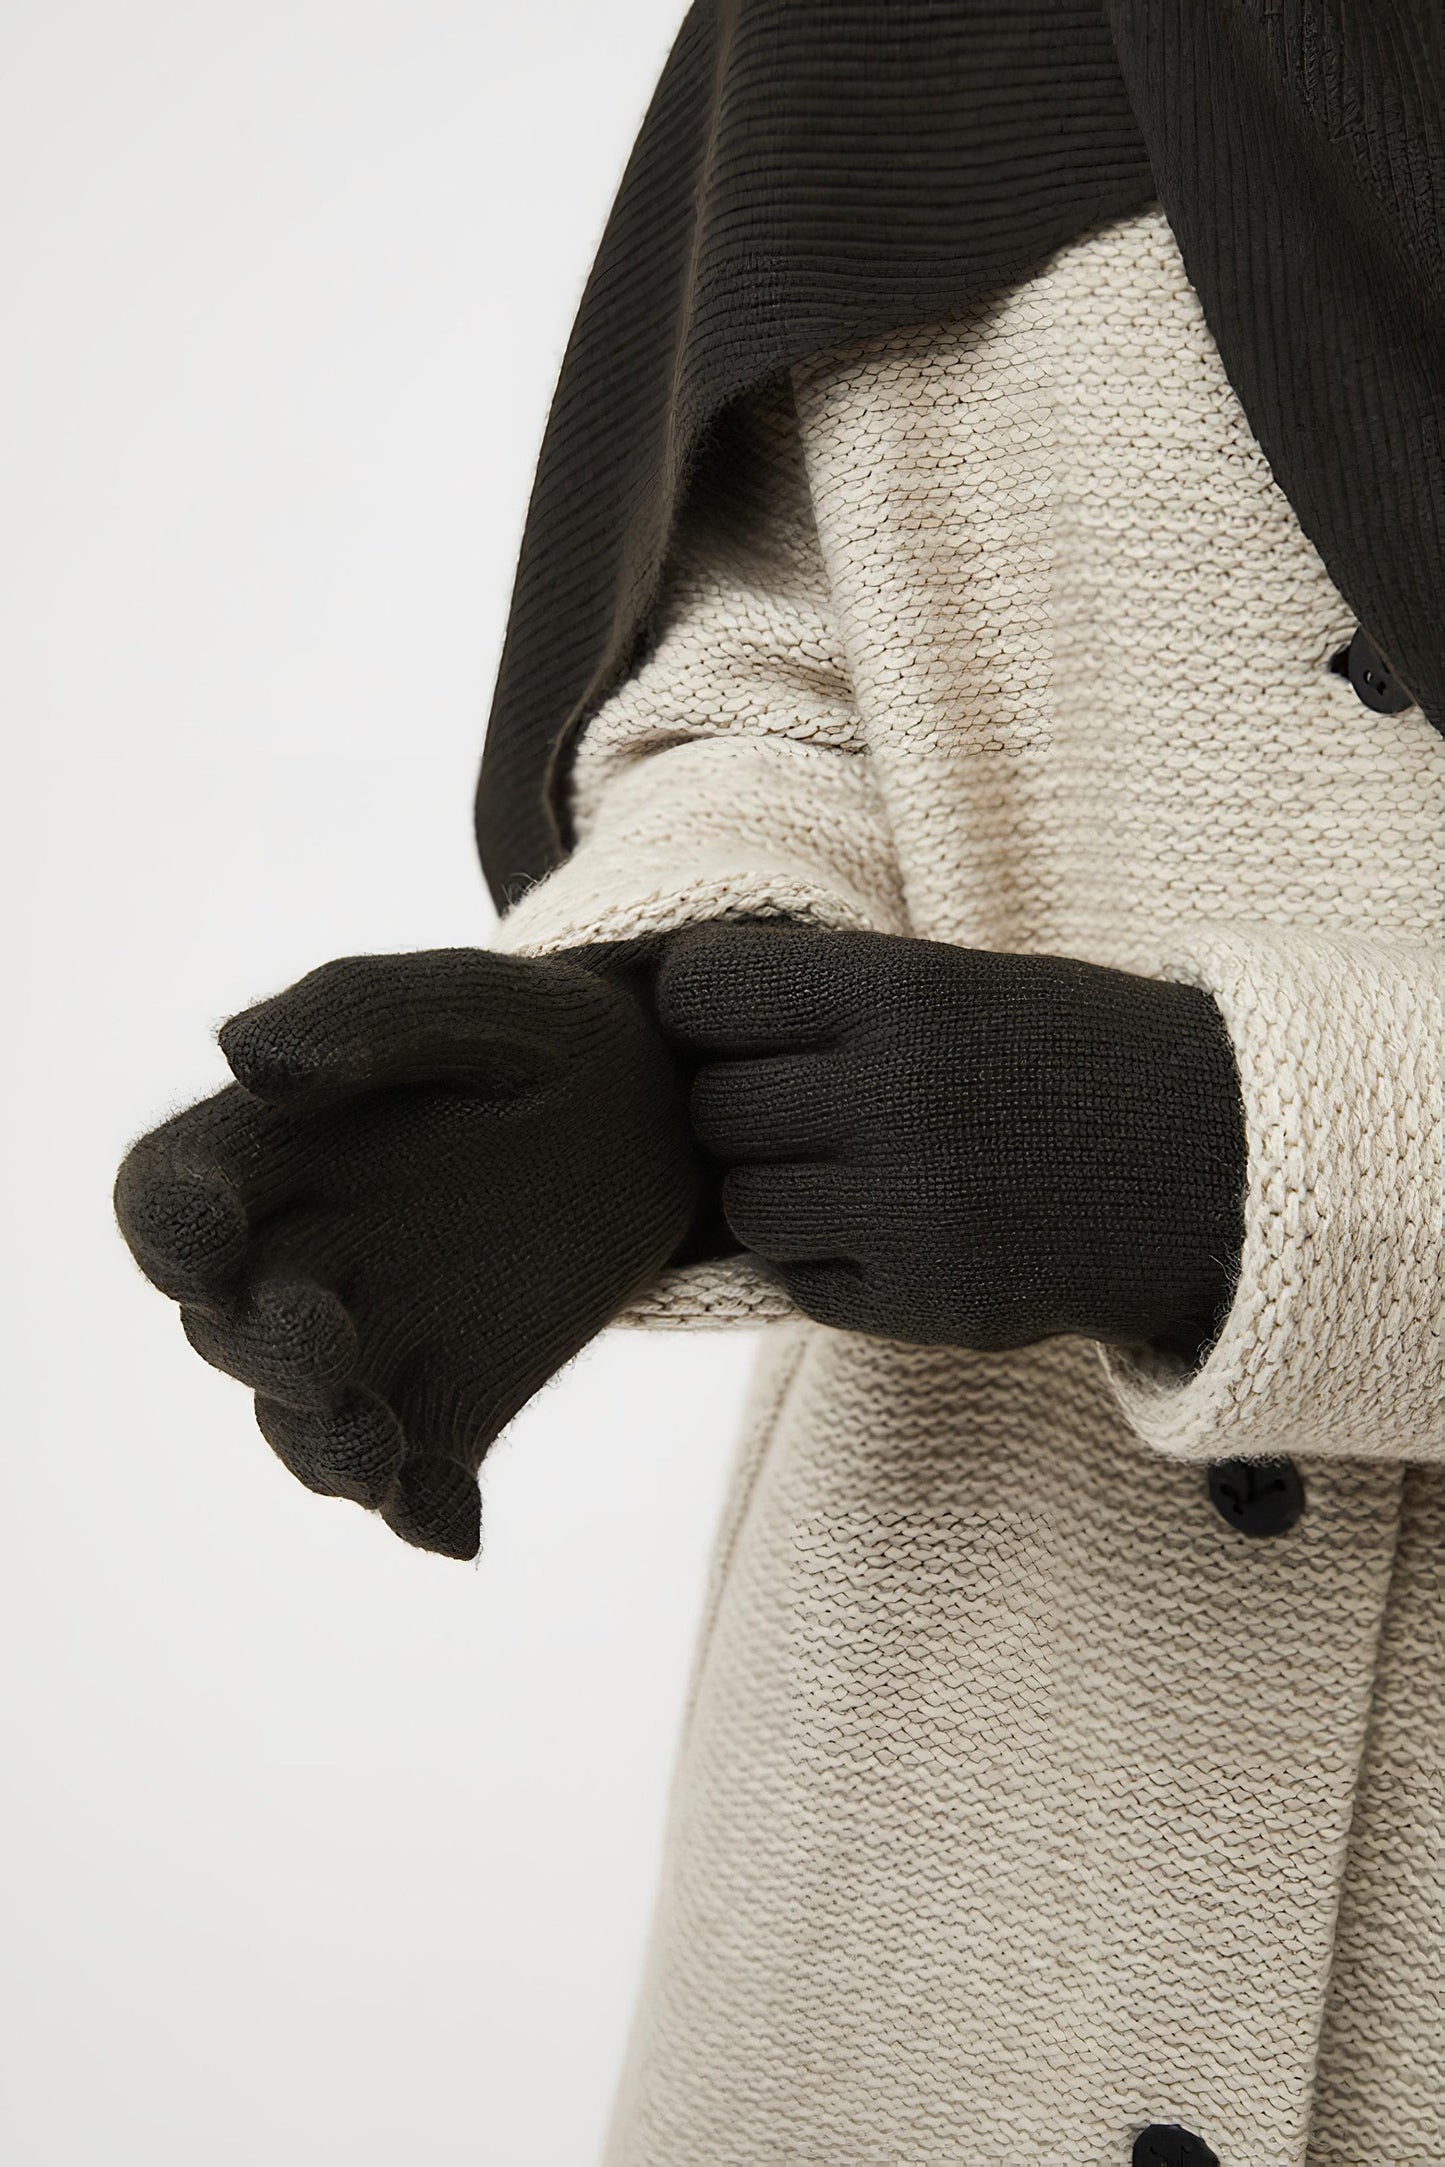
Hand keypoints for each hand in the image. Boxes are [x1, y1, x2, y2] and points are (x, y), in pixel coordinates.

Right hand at [115, 946, 698, 1556]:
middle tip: (324, 1343)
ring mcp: (376, 1342)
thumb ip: (357, 1011)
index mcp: (270, 1148)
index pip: (167, 1196)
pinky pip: (421, 1480)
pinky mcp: (458, 1404)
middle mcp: (300, 1257)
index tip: (211, 1241)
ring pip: (307, 1425)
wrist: (660, 1114)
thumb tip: (243, 1058)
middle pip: (232, 1327)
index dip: (169, 1229)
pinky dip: (426, 1514)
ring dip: (325, 1451)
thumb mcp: (470, 997)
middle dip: (264, 1349)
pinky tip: (456, 1526)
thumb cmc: (537, 1037)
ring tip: (378, 1455)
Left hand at [656, 922, 1245, 1359]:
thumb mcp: (955, 980)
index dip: (704, 1006)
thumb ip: (822, 998)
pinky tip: (893, 1227)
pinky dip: (825, 1260)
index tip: (737, 1016)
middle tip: (806, 1101)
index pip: (702, 992)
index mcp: (904, 990)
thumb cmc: (1061, 1055)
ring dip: (776, 1189)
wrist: (1217, 1165)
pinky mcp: (930, 1303)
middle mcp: (900, 1096)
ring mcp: (914, 1210)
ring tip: (854, 1168)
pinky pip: (801, 1283)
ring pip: (746, 1206)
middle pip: (713, 1107)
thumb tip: (662, 1022)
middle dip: (740, 1105)